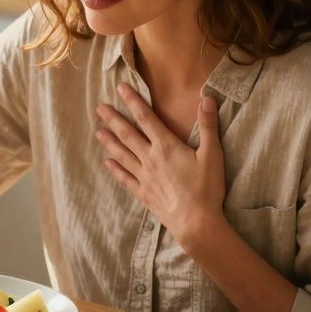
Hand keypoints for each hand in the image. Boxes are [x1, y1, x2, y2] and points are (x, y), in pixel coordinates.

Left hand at [95, 83, 226, 245]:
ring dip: (109, 142)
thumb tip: (207, 98)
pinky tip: (107, 163)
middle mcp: (151, 159)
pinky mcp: (143, 193)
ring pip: (122, 155)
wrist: (196, 223)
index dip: (133, 101)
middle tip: (99, 108)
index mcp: (167, 146)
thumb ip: (208, 126)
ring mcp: (144, 177)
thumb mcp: (212, 155)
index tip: (120, 88)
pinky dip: (115, 169)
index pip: (146, 118)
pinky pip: (125, 178)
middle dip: (113, 119)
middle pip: (128, 134)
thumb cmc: (207, 189)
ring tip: (97, 131)